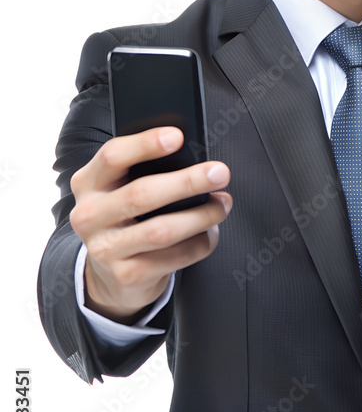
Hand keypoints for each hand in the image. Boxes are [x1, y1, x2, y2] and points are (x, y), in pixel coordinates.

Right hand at [69, 127, 231, 323]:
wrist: (110, 274)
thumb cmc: (125, 218)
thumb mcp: (120, 189)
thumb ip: (143, 171)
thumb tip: (194, 159)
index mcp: (88, 183)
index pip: (112, 156)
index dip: (145, 144)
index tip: (178, 136)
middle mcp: (89, 215)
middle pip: (141, 194)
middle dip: (187, 181)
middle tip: (219, 173)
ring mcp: (105, 249)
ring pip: (161, 230)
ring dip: (201, 215)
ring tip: (222, 204)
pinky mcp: (126, 275)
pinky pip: (175, 257)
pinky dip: (200, 242)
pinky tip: (210, 232)